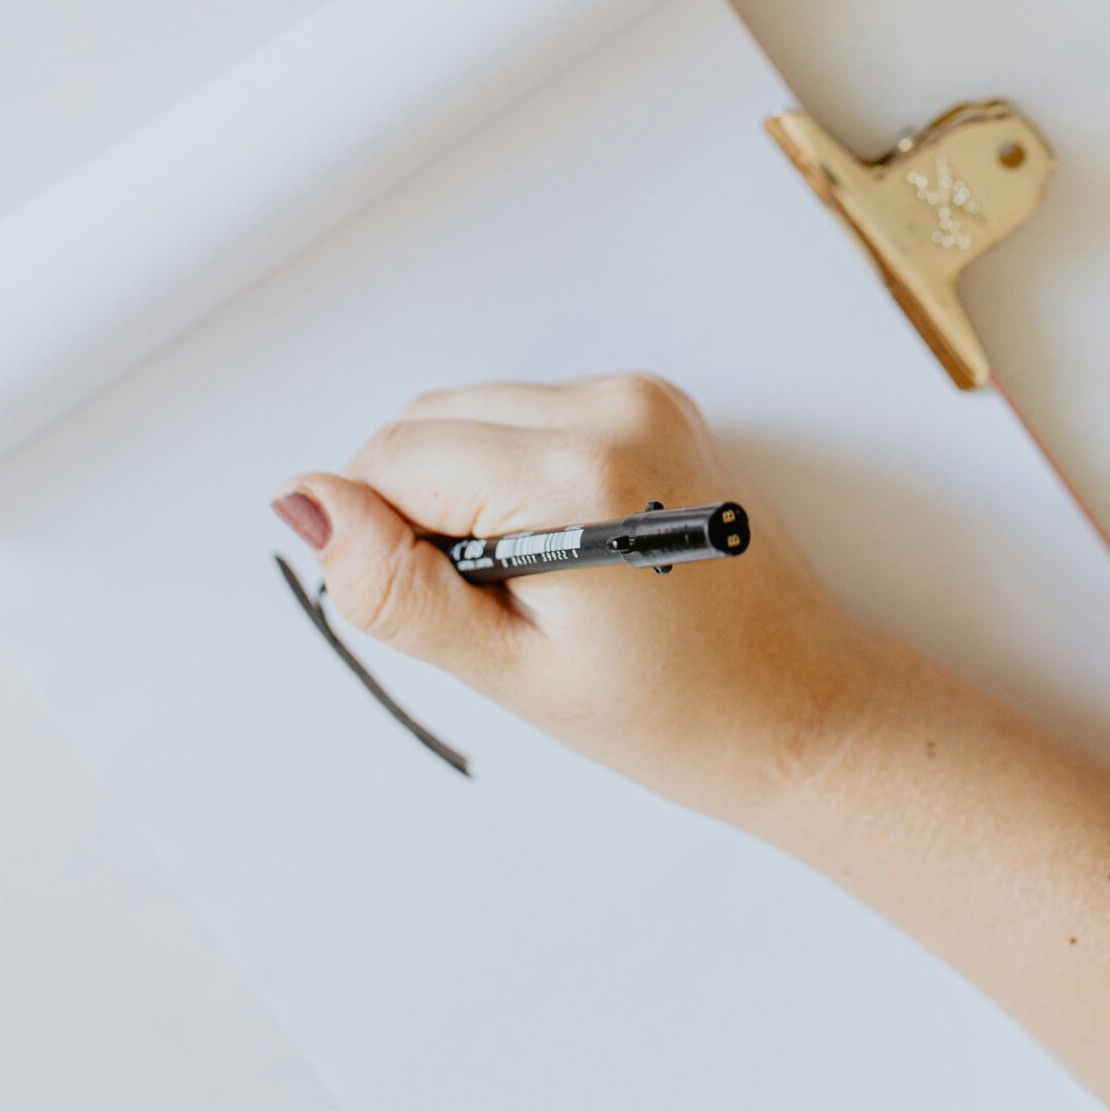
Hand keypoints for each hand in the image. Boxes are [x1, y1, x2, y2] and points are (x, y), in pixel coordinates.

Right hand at [271, 374, 877, 829]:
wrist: (805, 707)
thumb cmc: (677, 715)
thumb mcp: (513, 672)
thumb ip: (395, 585)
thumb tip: (304, 502)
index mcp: (578, 473)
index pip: (394, 458)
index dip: (387, 541)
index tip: (452, 610)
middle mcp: (614, 407)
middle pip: (427, 421)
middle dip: (422, 508)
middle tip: (500, 607)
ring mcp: (641, 395)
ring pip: (472, 414)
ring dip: (468, 488)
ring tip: (544, 583)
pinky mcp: (655, 401)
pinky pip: (529, 416)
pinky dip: (516, 473)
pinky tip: (571, 550)